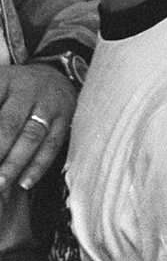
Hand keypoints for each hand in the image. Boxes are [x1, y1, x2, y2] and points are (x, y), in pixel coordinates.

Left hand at [0, 64, 76, 193]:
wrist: (53, 77)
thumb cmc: (10, 91)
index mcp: (2, 81)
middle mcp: (27, 90)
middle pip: (8, 124)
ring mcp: (49, 104)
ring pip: (31, 137)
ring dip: (14, 164)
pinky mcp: (65, 118)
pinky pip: (52, 145)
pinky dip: (38, 165)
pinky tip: (24, 183)